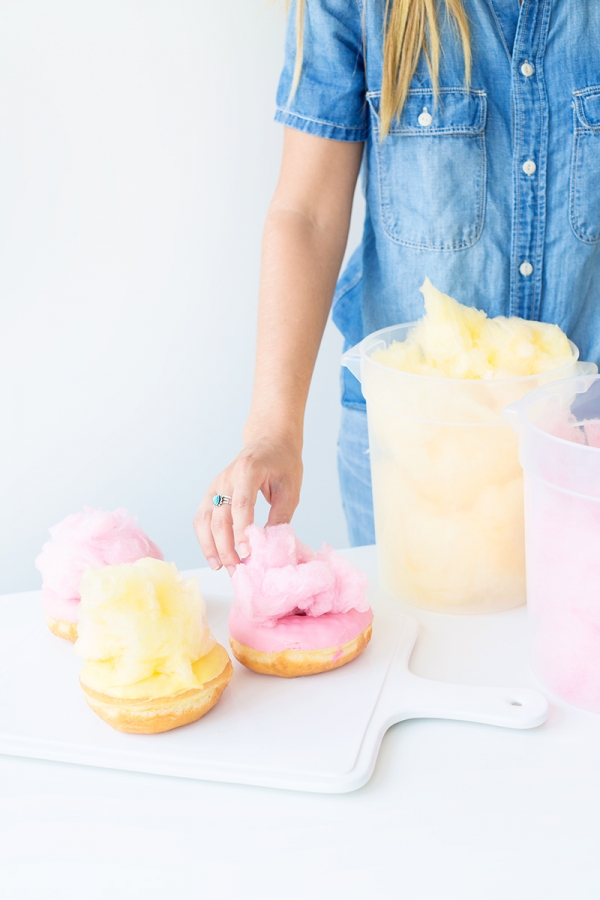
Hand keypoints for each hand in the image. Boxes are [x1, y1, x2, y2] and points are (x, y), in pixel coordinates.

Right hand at [194, 438, 302, 573]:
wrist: (268, 441)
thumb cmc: (282, 463)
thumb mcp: (290, 488)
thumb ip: (280, 516)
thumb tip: (270, 546)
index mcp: (248, 471)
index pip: (242, 505)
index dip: (242, 531)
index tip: (248, 554)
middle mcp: (226, 478)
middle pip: (220, 517)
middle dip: (226, 547)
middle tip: (238, 570)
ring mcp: (216, 485)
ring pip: (204, 520)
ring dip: (210, 546)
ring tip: (221, 567)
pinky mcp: (211, 493)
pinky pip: (202, 518)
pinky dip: (205, 538)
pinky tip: (214, 555)